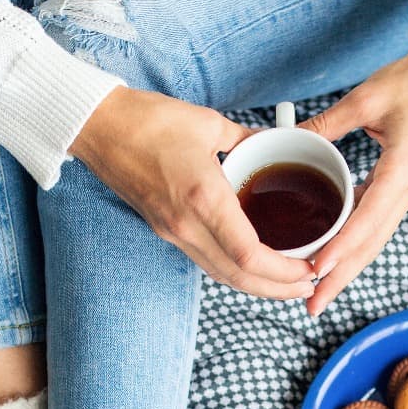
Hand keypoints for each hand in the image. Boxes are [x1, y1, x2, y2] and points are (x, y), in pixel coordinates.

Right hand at [70, 88, 315, 300]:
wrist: (98, 127)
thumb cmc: (150, 119)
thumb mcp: (210, 124)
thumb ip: (250, 141)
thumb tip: (281, 146)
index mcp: (202, 196)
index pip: (248, 254)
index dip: (284, 271)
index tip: (309, 266)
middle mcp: (186, 224)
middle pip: (238, 277)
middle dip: (278, 289)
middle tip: (309, 287)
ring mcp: (172, 231)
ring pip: (220, 274)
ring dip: (256, 285)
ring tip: (288, 283)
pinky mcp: (164, 230)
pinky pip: (204, 260)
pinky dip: (233, 270)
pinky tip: (253, 265)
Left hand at [296, 48, 407, 316]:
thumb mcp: (366, 97)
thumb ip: (328, 124)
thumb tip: (289, 141)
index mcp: (402, 170)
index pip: (368, 218)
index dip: (342, 247)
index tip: (317, 269)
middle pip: (371, 243)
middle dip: (341, 277)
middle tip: (312, 305)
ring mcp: (406, 193)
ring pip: (373, 241)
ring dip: (347, 269)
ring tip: (317, 295)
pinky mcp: (399, 190)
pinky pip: (375, 225)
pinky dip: (353, 247)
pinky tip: (331, 261)